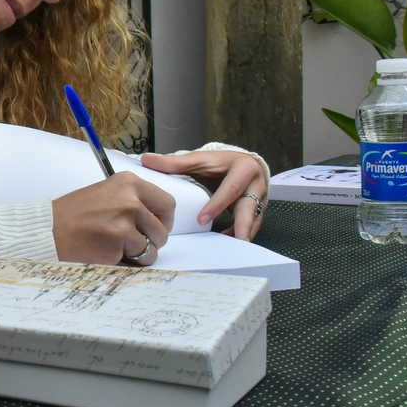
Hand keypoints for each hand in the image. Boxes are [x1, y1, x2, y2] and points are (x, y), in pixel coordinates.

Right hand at [51, 171, 174, 265]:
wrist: (49, 230)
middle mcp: (130, 199)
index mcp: (129, 183)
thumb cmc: (74, 214)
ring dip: (141, 252)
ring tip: (119, 246)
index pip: (167, 203)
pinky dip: (130, 260)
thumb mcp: (107, 193)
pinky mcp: (119, 242)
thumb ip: (133, 199)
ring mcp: (126, 222)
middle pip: (163, 227)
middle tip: (136, 241)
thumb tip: (159, 216)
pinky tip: (110, 252)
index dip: (164, 219)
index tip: (155, 225)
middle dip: (154, 239)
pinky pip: (140, 258)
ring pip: (154, 245)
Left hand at [140, 150, 267, 240]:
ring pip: (255, 218)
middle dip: (243, 224)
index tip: (202, 220)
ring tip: (235, 247)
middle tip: (237, 240)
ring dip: (244, 232)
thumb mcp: (199, 160)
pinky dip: (241, 233)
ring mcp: (260, 198)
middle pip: (250, 206)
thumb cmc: (219, 163)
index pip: (230, 189)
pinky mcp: (258, 210)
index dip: (217, 205)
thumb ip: (174, 162)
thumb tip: (146, 160)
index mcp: (242, 169)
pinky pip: (252, 225)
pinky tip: (229, 241)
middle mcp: (256, 184)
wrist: (241, 164)